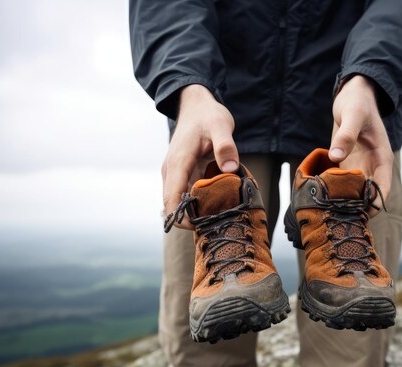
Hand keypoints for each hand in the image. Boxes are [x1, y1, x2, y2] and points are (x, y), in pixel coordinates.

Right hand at [162, 84, 238, 229]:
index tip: (201, 226)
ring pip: (180, 202)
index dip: (182, 218)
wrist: (196, 105)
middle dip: (192, 218)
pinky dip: (199, 202)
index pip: (171, 199)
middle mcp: (170, 172)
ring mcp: (174, 174)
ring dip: (196, 211)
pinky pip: (186, 194)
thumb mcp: (221, 126)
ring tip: (221, 214)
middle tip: (218, 222)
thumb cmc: (208, 115)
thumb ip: (226, 146)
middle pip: (173, 205)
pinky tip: (219, 202)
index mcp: (177, 163)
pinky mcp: (181, 174)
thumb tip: (230, 169)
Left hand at [329, 75, 393, 205]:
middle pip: (367, 196)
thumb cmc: (357, 102)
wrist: (352, 94)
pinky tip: (318, 195)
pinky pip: (340, 182)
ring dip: (342, 201)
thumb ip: (346, 135)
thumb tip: (336, 157)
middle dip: (355, 208)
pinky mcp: (345, 163)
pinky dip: (332, 189)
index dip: (373, 205)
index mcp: (382, 159)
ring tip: (325, 210)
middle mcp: (372, 167)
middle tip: (336, 217)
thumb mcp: (353, 115)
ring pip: (353, 192)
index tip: (357, 215)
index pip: (382, 190)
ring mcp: (358, 166)